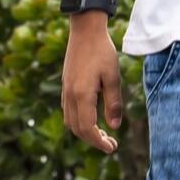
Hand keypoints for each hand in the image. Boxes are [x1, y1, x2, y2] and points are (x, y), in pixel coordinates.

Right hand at [60, 19, 125, 152]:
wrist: (85, 30)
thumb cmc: (102, 52)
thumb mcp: (113, 77)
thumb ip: (113, 103)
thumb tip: (114, 126)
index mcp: (82, 95)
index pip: (87, 129)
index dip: (99, 142)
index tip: (112, 148)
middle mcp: (70, 95)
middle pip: (77, 129)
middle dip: (93, 140)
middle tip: (111, 143)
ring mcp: (65, 90)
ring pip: (70, 122)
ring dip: (85, 132)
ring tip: (102, 133)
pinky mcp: (65, 85)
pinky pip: (68, 111)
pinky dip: (79, 120)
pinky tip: (92, 117)